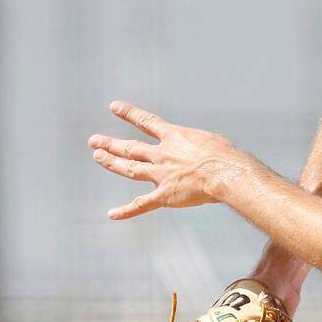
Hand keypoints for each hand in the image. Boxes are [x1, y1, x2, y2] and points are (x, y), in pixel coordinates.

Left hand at [88, 101, 245, 219]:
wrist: (226, 173)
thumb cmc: (227, 156)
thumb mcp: (211, 141)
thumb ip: (199, 145)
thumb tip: (202, 151)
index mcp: (175, 137)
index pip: (147, 122)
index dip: (129, 114)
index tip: (114, 107)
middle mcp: (163, 154)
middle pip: (131, 148)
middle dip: (111, 143)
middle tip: (94, 140)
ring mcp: (161, 175)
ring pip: (130, 169)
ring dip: (112, 163)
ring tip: (97, 157)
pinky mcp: (165, 195)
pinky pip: (141, 204)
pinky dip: (126, 211)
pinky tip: (112, 214)